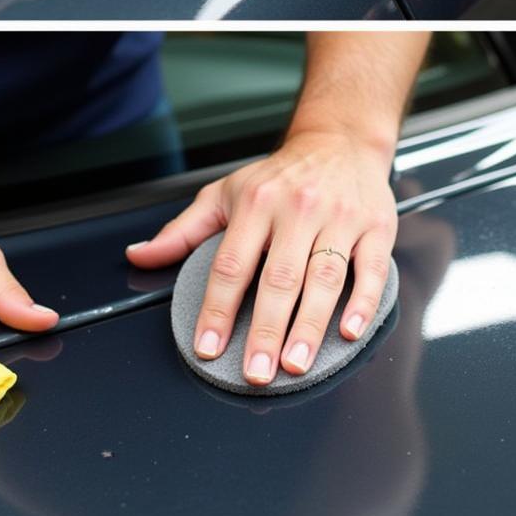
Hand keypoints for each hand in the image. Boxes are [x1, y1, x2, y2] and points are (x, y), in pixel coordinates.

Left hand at [127, 130, 396, 384]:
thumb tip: (139, 256)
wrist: (340, 141)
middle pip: (280, 277)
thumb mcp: (226, 193)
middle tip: (257, 374)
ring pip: (324, 277)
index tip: (209, 347)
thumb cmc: (280, 177)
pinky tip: (349, 331)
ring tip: (295, 364)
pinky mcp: (375, 226)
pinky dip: (362, 302)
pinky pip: (371, 268)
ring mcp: (340, 217)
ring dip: (310, 325)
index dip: (218, 309)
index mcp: (257, 203)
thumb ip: (183, 231)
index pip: (232, 264)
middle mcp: (298, 208)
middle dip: (266, 330)